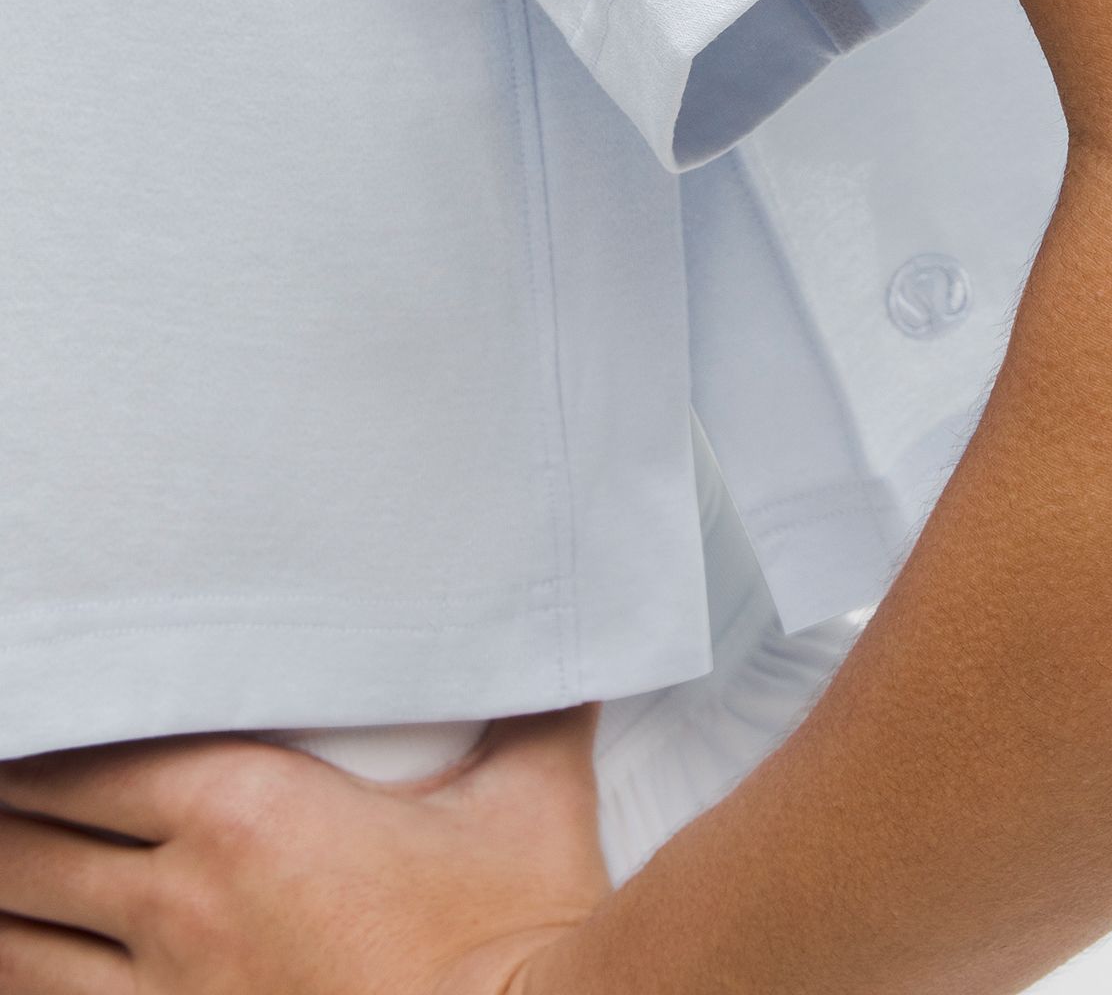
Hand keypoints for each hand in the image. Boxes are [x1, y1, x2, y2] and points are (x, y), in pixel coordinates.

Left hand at [0, 704, 608, 993]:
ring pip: (18, 947)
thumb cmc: (519, 932)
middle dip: (6, 811)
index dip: (37, 737)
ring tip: (5, 862)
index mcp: (247, 815)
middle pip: (27, 850)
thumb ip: (535, 704)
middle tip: (7, 777)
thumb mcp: (534, 793)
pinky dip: (26, 980)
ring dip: (3, 900)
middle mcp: (185, 906)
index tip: (32, 706)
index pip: (84, 761)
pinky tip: (25, 957)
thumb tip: (564, 641)